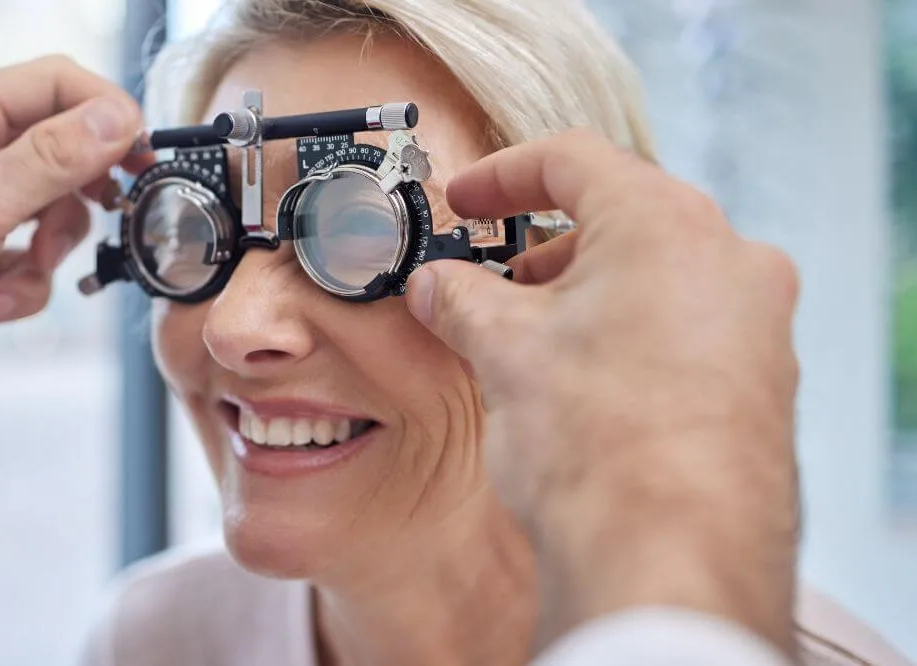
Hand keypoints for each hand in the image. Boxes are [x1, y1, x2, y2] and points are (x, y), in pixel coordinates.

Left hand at [0, 56, 143, 429]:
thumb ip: (51, 160)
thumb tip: (114, 118)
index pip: (53, 85)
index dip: (104, 111)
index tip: (138, 153)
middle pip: (63, 152)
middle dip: (81, 193)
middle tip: (99, 216)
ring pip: (52, 216)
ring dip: (50, 251)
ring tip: (19, 273)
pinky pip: (29, 266)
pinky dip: (23, 289)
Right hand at [405, 130, 801, 654]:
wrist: (671, 554)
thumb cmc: (597, 442)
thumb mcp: (501, 350)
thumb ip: (460, 299)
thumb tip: (436, 286)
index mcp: (665, 222)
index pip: (572, 161)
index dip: (502, 176)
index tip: (466, 201)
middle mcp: (730, 259)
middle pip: (621, 220)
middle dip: (544, 250)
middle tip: (492, 284)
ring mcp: (757, 324)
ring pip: (658, 278)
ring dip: (587, 296)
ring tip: (532, 344)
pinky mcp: (763, 383)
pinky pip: (688, 331)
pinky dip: (630, 337)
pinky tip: (585, 387)